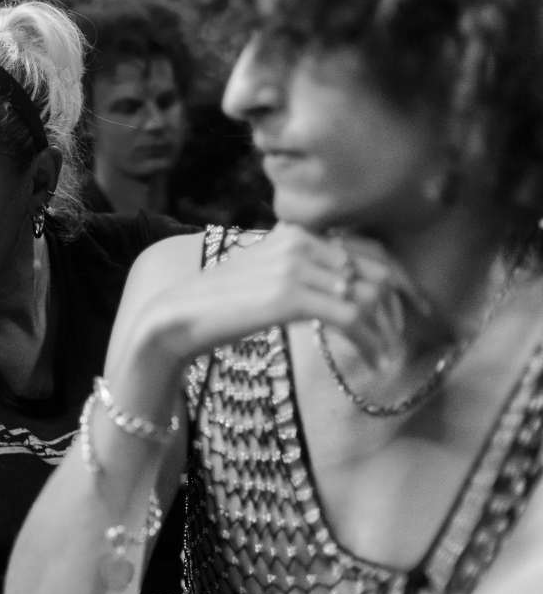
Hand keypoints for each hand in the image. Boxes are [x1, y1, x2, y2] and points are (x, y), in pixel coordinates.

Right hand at [106, 224, 430, 404]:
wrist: (179, 316)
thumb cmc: (220, 303)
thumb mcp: (266, 273)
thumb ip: (305, 271)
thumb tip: (348, 290)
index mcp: (297, 229)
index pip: (367, 247)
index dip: (399, 279)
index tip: (415, 308)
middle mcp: (301, 239)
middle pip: (375, 270)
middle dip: (402, 307)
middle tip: (410, 338)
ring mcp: (295, 265)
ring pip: (368, 296)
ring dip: (386, 332)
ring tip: (389, 357)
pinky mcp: (291, 295)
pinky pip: (351, 318)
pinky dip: (370, 343)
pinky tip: (374, 363)